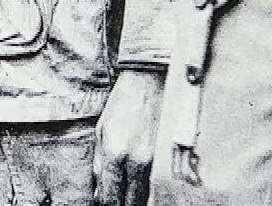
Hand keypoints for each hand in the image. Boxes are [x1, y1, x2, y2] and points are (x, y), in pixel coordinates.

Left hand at [95, 66, 163, 205]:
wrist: (152, 78)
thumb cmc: (124, 102)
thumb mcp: (102, 129)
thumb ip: (100, 163)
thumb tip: (99, 191)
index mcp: (116, 153)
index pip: (110, 196)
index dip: (106, 204)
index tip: (104, 203)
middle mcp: (138, 161)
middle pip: (131, 201)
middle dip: (121, 204)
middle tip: (117, 201)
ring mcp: (158, 160)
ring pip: (147, 196)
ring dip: (137, 199)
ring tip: (129, 194)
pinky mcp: (172, 156)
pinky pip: (160, 184)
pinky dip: (152, 189)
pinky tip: (145, 186)